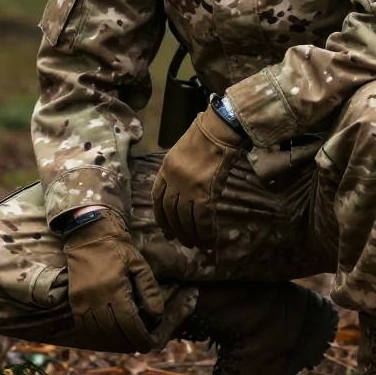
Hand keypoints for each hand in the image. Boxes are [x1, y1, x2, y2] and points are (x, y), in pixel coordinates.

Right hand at [63, 211, 163, 352]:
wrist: (90, 234)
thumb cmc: (118, 248)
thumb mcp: (139, 265)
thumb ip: (149, 290)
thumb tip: (157, 316)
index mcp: (114, 287)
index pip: (128, 323)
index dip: (139, 337)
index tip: (147, 345)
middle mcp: (95, 296)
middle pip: (113, 331)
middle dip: (127, 342)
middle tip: (138, 346)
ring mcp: (82, 299)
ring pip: (97, 331)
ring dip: (112, 341)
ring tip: (125, 343)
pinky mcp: (74, 299)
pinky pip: (84, 325)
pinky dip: (96, 334)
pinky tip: (107, 336)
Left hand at [152, 105, 246, 247]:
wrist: (219, 130)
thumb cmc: (205, 135)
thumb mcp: (182, 151)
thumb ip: (180, 169)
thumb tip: (185, 187)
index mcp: (165, 169)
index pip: (157, 197)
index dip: (160, 215)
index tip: (165, 228)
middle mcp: (174, 181)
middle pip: (170, 212)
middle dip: (176, 229)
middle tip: (182, 241)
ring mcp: (188, 188)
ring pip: (185, 219)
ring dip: (190, 234)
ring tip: (195, 244)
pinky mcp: (205, 194)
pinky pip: (203, 219)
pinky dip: (206, 232)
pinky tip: (209, 240)